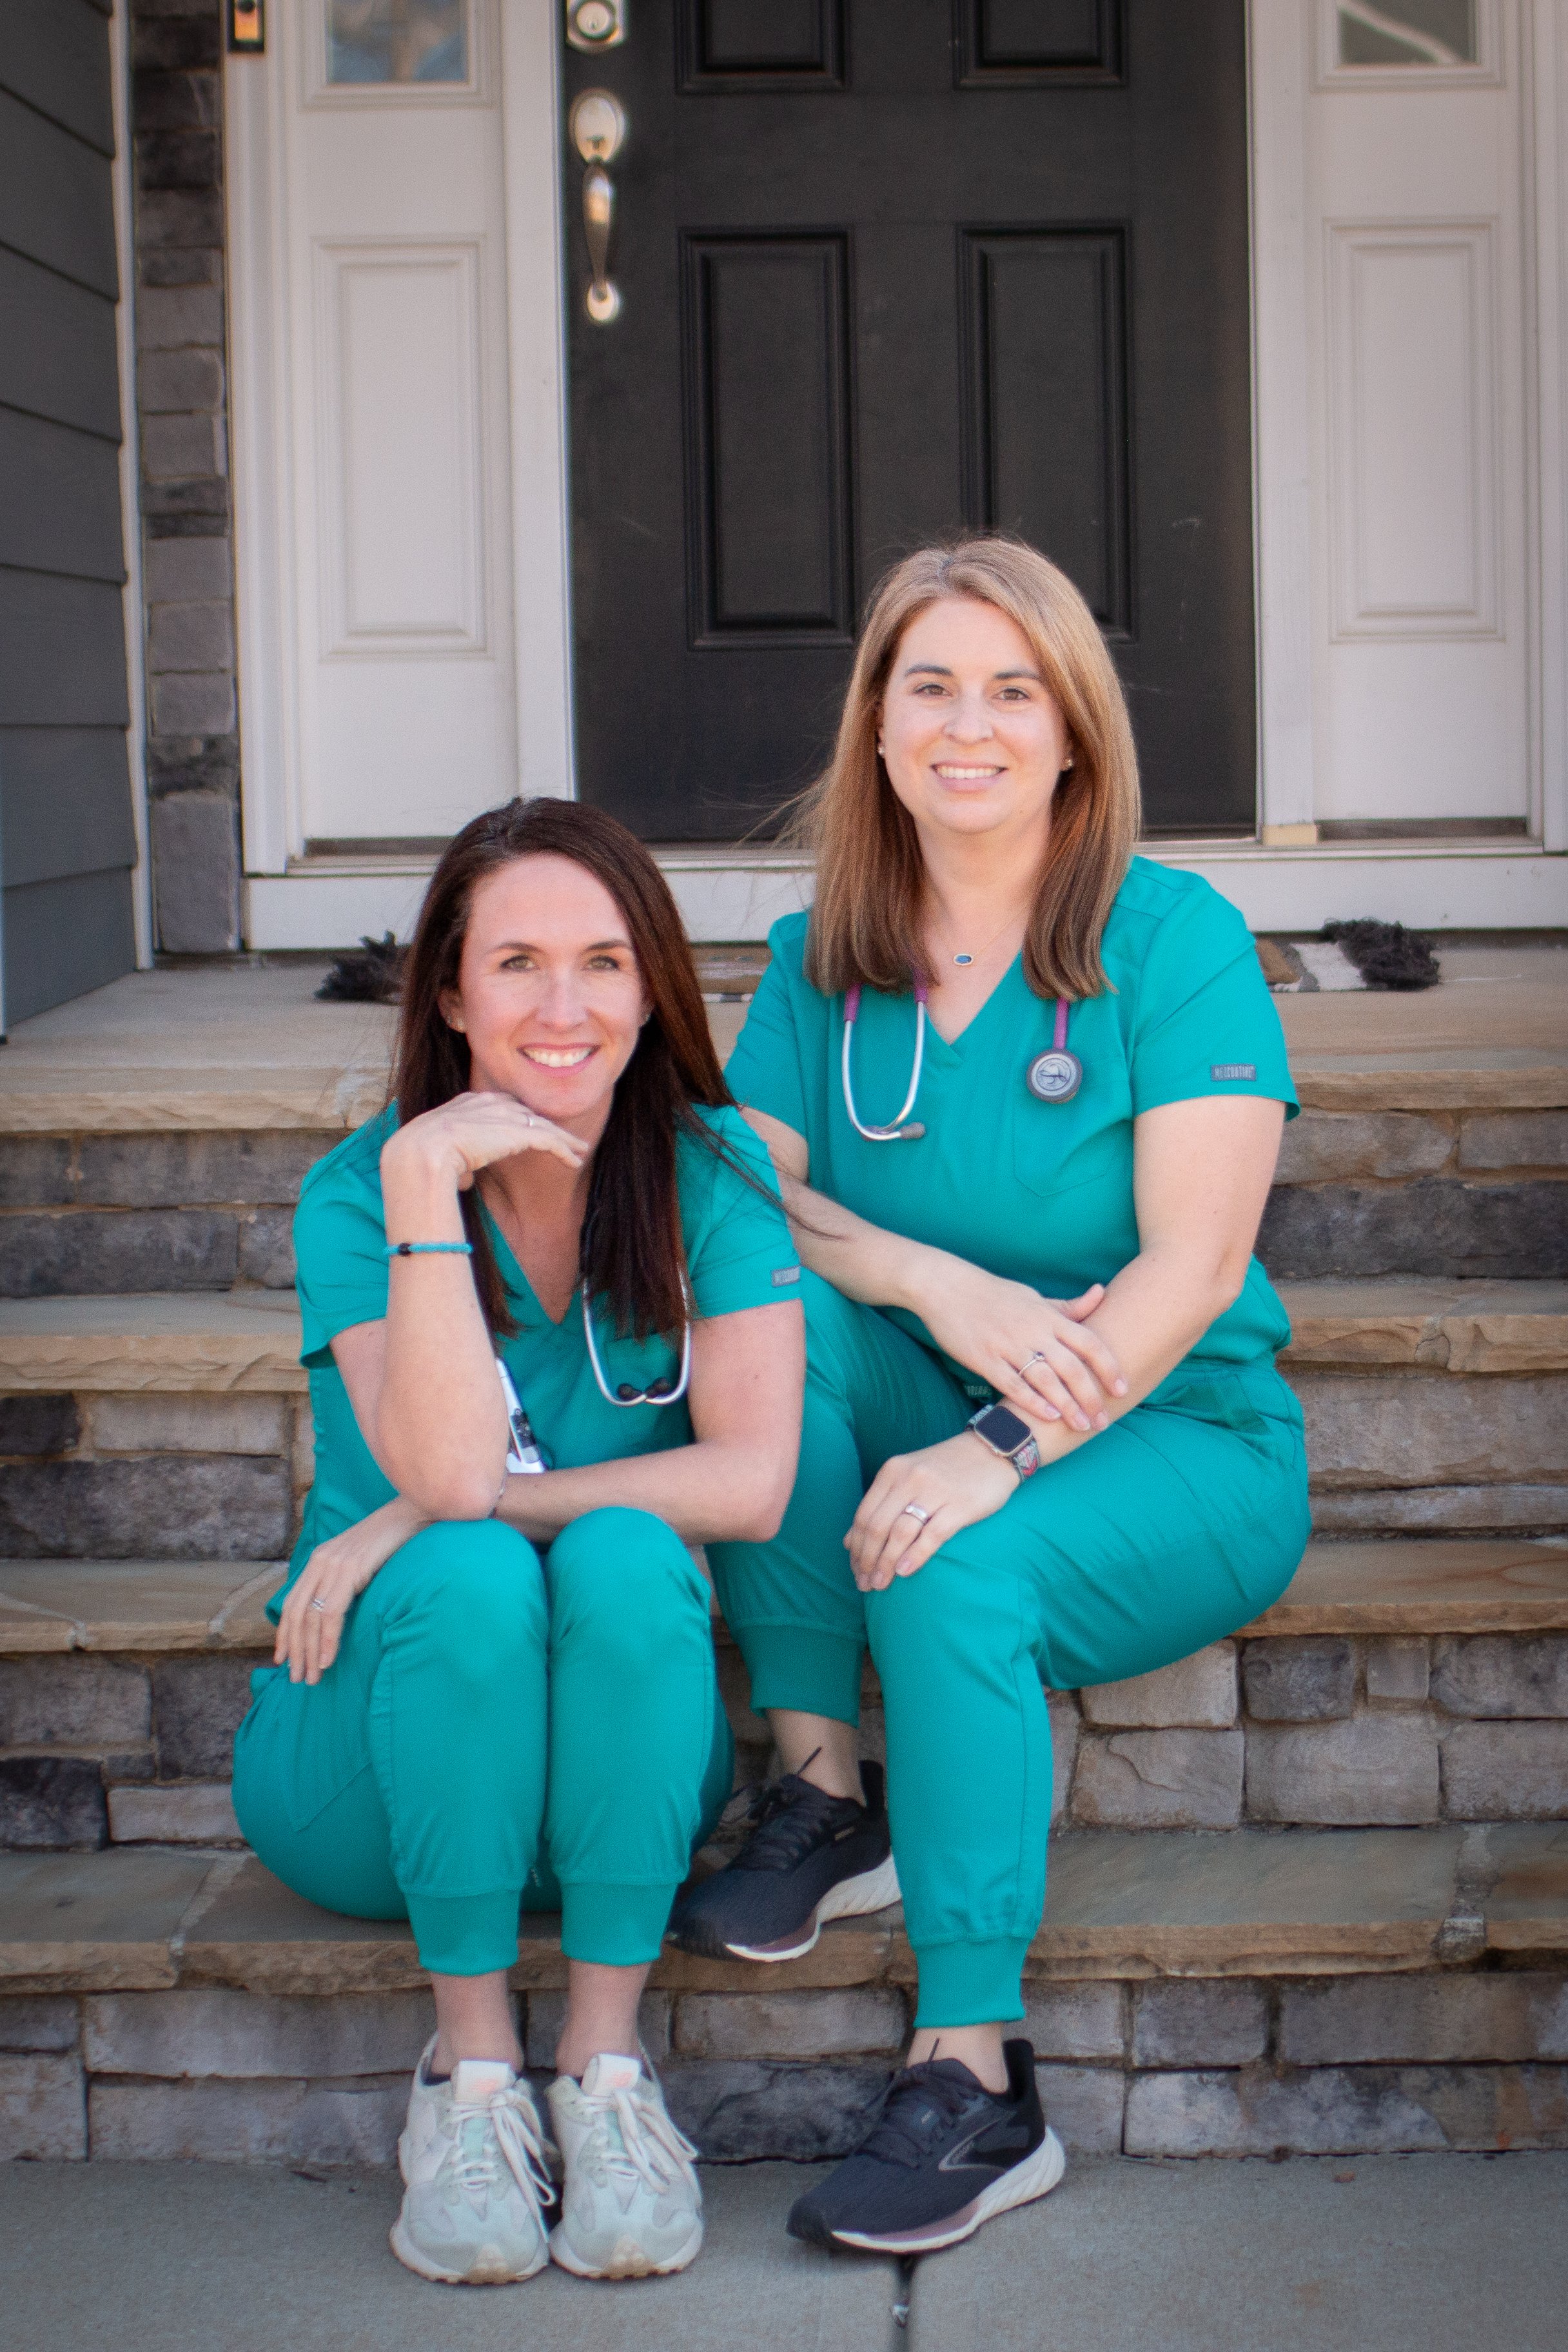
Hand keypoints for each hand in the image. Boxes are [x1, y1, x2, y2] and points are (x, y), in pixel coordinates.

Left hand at [274, 1498, 427, 1684]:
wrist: (415, 1511)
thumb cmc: (395, 1540)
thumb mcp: (361, 1561)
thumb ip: (345, 1581)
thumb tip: (338, 1612)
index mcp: (320, 1560)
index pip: (292, 1603)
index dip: (285, 1633)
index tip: (283, 1659)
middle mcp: (320, 1561)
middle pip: (296, 1613)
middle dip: (294, 1649)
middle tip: (297, 1678)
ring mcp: (334, 1565)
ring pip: (309, 1616)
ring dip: (308, 1651)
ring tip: (311, 1677)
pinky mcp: (350, 1570)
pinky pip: (331, 1612)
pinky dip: (327, 1639)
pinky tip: (327, 1659)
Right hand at [381, 1090, 585, 1195]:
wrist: (423, 1151)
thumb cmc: (422, 1159)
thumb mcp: (441, 1157)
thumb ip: (458, 1164)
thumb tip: (464, 1179)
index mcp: (467, 1102)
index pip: (501, 1107)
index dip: (518, 1119)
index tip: (529, 1130)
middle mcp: (489, 1102)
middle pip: (526, 1112)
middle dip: (545, 1125)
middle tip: (562, 1137)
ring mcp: (505, 1115)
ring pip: (543, 1125)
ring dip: (564, 1139)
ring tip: (580, 1150)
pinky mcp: (519, 1131)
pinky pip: (550, 1140)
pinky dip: (565, 1150)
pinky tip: (576, 1160)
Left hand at [847, 1431, 1017, 1590]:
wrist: (991, 1450)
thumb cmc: (945, 1468)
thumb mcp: (907, 1476)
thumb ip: (880, 1504)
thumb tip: (849, 1541)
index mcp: (892, 1471)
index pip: (863, 1516)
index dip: (856, 1548)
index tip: (855, 1570)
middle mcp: (909, 1479)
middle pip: (877, 1527)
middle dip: (867, 1560)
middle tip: (865, 1584)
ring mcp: (934, 1491)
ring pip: (900, 1533)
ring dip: (886, 1563)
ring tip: (881, 1584)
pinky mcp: (960, 1506)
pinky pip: (932, 1535)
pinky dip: (915, 1555)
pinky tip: (905, 1572)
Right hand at [911, 1260, 1124, 1431]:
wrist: (946, 1287)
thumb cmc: (993, 1293)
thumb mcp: (1034, 1296)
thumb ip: (1068, 1306)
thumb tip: (1101, 1293)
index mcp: (1048, 1316)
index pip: (1089, 1342)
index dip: (1109, 1367)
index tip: (1122, 1388)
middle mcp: (1033, 1330)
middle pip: (1072, 1367)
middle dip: (1091, 1396)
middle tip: (1103, 1420)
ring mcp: (1008, 1345)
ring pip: (1046, 1380)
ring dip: (1067, 1406)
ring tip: (1082, 1426)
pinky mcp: (985, 1359)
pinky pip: (1013, 1384)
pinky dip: (1033, 1401)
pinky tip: (1049, 1416)